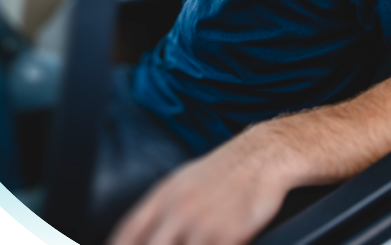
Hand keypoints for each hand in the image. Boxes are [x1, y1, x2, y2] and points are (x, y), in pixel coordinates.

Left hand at [108, 128, 291, 244]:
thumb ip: (159, 211)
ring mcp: (201, 223)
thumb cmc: (225, 172)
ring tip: (196, 244)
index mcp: (162, 197)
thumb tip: (139, 236)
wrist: (263, 155)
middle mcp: (177, 210)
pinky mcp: (228, 234)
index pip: (127, 234)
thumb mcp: (183, 183)